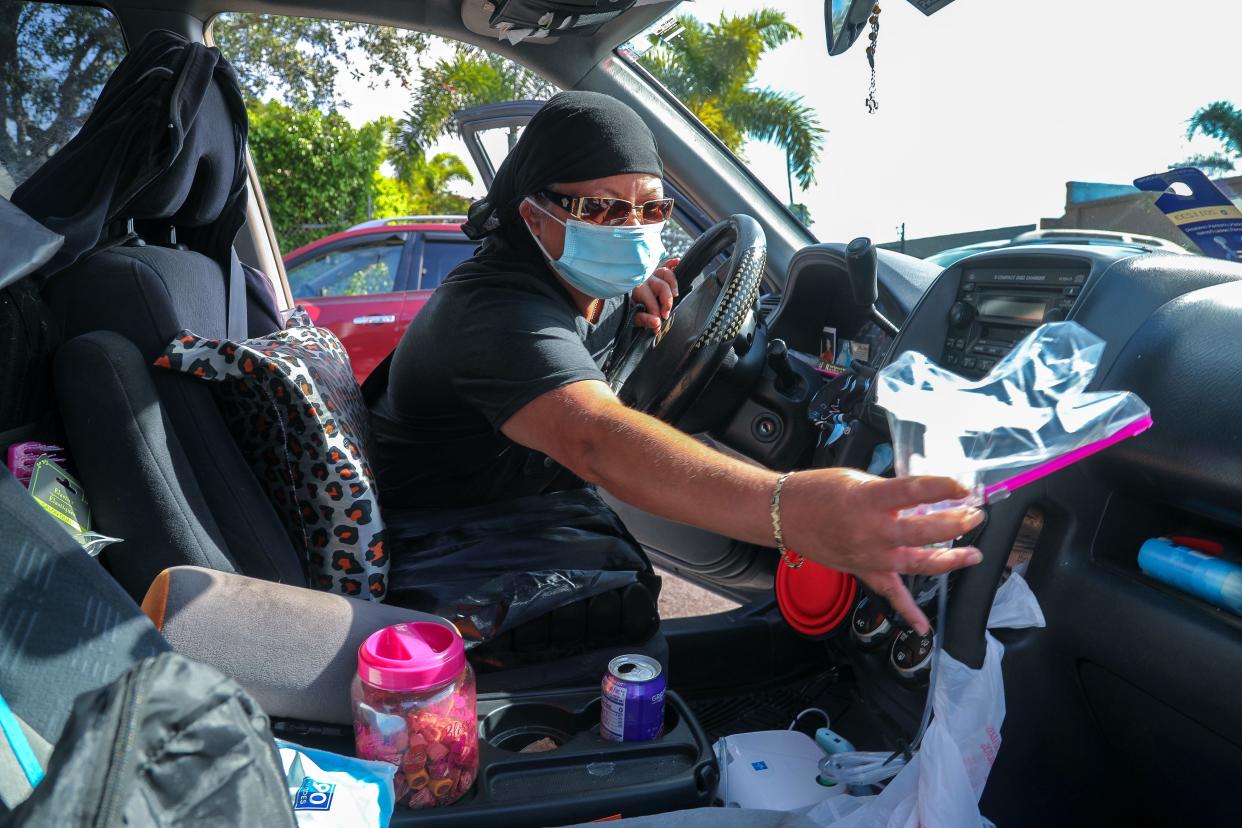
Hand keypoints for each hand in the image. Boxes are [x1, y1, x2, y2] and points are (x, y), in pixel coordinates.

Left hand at [631, 257, 679, 330]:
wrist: (618, 300)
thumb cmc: (626, 309)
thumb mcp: (631, 317)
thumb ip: (643, 320)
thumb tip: (657, 323)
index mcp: (637, 289)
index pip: (651, 301)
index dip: (656, 313)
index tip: (657, 326)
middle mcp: (644, 279)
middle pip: (662, 286)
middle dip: (667, 301)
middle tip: (665, 315)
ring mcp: (650, 274)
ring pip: (666, 273)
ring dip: (673, 283)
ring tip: (676, 294)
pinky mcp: (654, 273)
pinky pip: (665, 265)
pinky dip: (671, 263)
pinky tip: (677, 261)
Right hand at [779, 469, 984, 633]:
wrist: (783, 514)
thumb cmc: (817, 491)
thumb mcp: (857, 480)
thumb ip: (890, 493)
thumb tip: (921, 500)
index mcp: (869, 499)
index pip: (915, 491)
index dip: (944, 488)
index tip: (965, 487)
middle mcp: (872, 531)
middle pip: (924, 531)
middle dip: (956, 523)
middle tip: (975, 515)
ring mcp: (869, 556)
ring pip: (917, 563)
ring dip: (949, 561)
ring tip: (972, 555)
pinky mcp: (862, 572)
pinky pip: (889, 595)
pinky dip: (908, 613)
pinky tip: (924, 626)